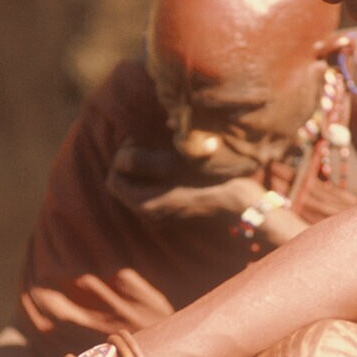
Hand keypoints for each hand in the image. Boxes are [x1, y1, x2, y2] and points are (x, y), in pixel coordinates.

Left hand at [107, 144, 257, 222]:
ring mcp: (162, 216)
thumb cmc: (209, 179)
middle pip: (123, 184)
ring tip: (159, 149)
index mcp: (146, 206)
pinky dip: (154, 175)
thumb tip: (123, 154)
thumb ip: (141, 158)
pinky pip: (152, 191)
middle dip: (128, 161)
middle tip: (146, 141)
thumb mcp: (174, 162)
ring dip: (142, 167)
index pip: (114, 179)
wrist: (242, 203)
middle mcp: (150, 216)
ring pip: (137, 187)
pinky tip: (171, 161)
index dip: (121, 155)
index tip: (140, 140)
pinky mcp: (175, 211)